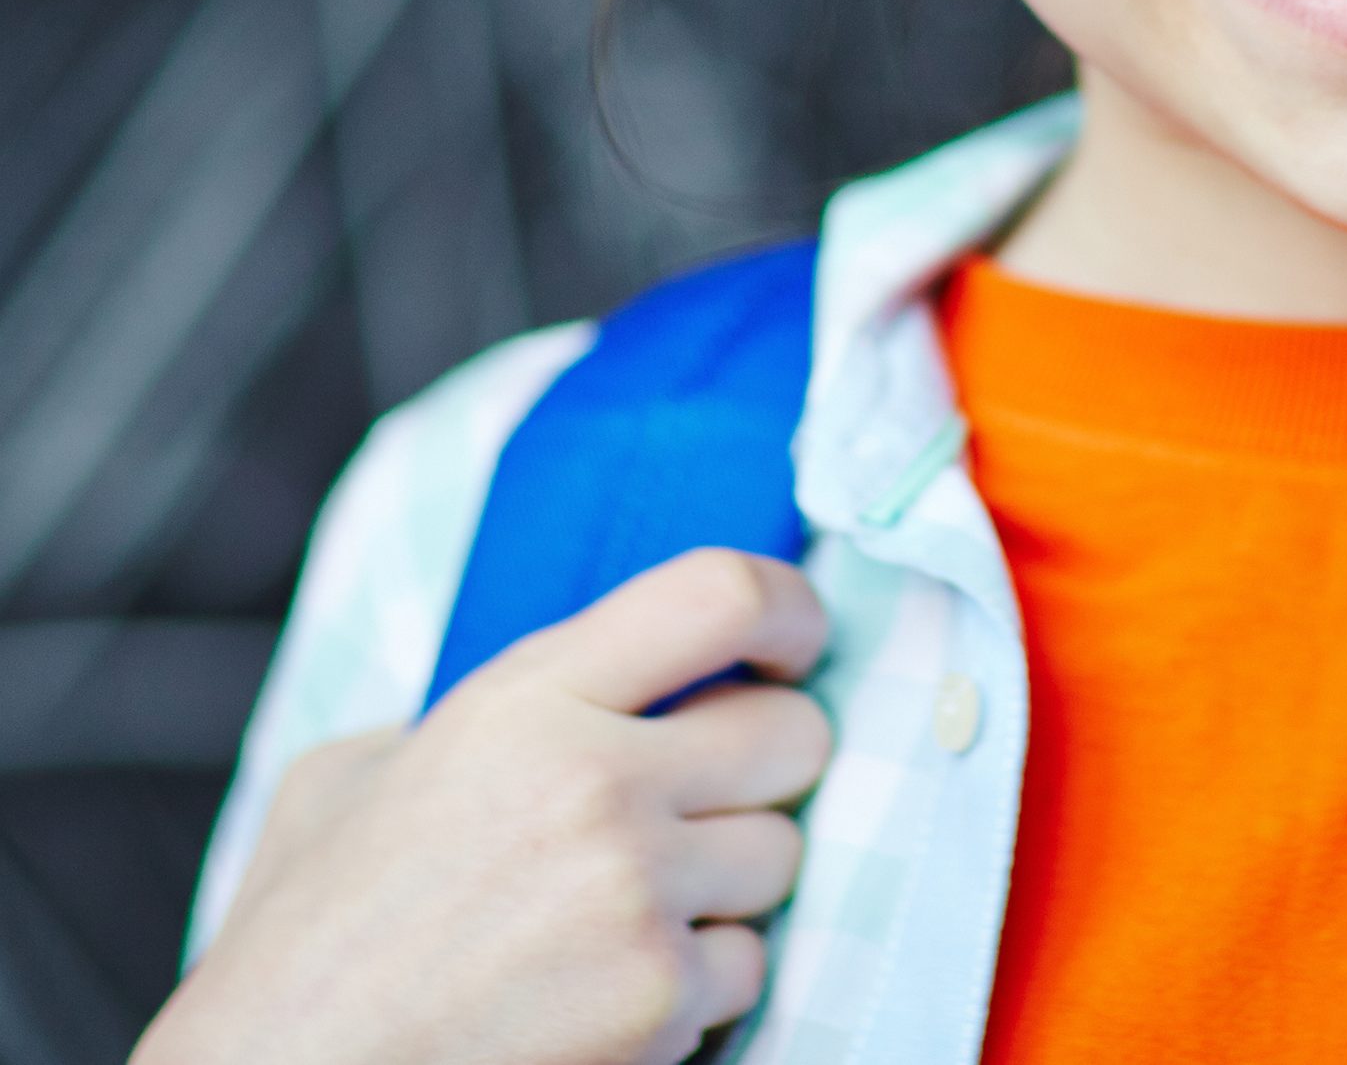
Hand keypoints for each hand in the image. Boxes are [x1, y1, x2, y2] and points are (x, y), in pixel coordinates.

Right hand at [137, 550, 832, 1064]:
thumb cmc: (301, 945)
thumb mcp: (360, 772)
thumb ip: (492, 708)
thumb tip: (596, 679)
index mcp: (524, 700)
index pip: (721, 593)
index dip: (788, 609)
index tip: (794, 643)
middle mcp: (596, 784)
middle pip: (794, 732)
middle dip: (765, 768)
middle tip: (704, 801)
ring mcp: (634, 898)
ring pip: (782, 857)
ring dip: (727, 887)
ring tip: (627, 913)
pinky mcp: (656, 1004)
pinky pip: (747, 968)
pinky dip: (697, 987)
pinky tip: (610, 995)